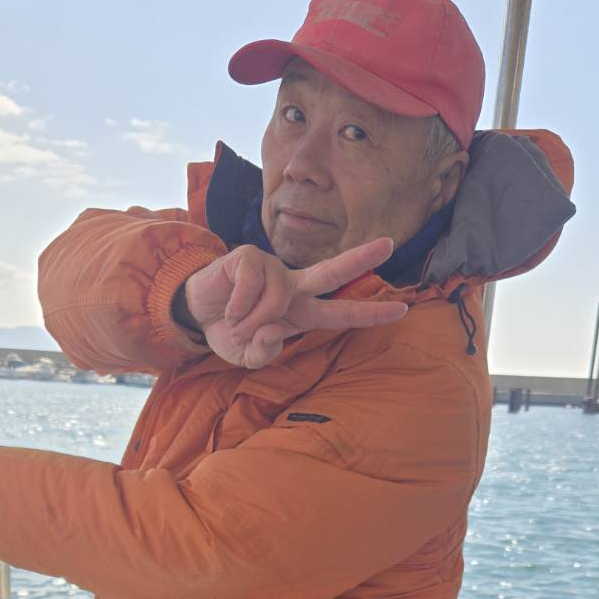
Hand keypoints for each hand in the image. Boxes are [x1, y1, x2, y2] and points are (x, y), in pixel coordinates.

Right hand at [180, 238, 407, 368]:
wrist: (196, 315)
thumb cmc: (230, 332)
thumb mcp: (249, 355)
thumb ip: (264, 351)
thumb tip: (273, 330)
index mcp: (302, 312)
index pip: (342, 311)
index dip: (370, 313)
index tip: (403, 311)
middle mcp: (294, 286)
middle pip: (332, 271)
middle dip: (361, 257)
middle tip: (389, 244)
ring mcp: (272, 269)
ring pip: (279, 297)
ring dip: (254, 319)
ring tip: (239, 323)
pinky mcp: (249, 257)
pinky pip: (252, 285)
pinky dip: (239, 305)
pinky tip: (229, 307)